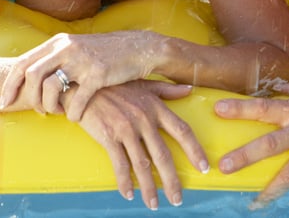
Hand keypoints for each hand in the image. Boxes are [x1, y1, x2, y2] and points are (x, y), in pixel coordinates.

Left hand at [0, 31, 159, 119]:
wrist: (138, 49)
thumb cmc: (103, 53)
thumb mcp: (75, 48)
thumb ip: (53, 58)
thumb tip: (27, 77)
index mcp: (58, 42)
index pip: (22, 63)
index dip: (9, 85)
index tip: (5, 102)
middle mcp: (67, 48)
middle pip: (31, 76)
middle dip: (28, 99)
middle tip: (37, 112)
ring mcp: (82, 61)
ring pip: (51, 89)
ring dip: (49, 107)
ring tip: (57, 113)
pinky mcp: (99, 74)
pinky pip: (77, 101)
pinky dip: (73, 114)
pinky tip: (76, 117)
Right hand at [67, 80, 209, 209]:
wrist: (84, 84)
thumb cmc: (114, 84)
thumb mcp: (143, 83)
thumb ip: (167, 90)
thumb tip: (189, 90)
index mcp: (156, 107)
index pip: (182, 131)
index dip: (195, 150)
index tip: (203, 167)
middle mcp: (144, 119)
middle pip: (163, 155)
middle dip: (172, 180)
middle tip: (178, 199)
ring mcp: (127, 129)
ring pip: (142, 165)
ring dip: (149, 188)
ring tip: (154, 204)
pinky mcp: (109, 137)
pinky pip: (120, 165)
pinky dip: (125, 182)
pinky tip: (129, 194)